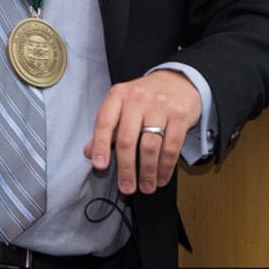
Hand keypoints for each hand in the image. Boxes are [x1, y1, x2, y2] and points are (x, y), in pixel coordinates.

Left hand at [84, 69, 200, 194]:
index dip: (100, 145)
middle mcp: (138, 98)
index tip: (99, 166)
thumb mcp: (122, 106)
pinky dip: (166, 167)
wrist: (178, 81)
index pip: (105, 122)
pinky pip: (171, 146)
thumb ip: (106, 129)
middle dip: (126, 168)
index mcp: (119, 96)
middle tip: (127, 187)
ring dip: (147, 172)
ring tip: (146, 186)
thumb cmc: (146, 98)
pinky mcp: (179, 115)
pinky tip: (161, 177)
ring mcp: (160, 106)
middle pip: (127, 139)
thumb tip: (88, 153)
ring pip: (150, 146)